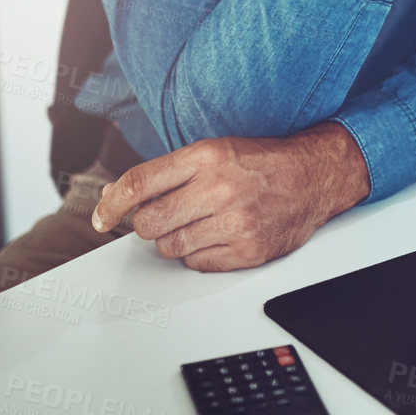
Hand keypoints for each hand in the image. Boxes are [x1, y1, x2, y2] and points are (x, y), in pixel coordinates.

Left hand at [90, 122, 370, 271]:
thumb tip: (117, 195)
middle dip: (147, 224)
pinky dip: (198, 253)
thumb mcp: (214, 150)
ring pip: (169, 248)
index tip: (101, 216)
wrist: (313, 177)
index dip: (111, 203)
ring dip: (173, 239)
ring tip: (196, 222)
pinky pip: (196, 264)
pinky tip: (215, 235)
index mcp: (206, 156)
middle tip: (163, 216)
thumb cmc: (261, 163)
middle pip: (147, 223)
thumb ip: (167, 172)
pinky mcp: (246, 250)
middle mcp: (218, 188)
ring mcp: (234, 222)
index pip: (139, 183)